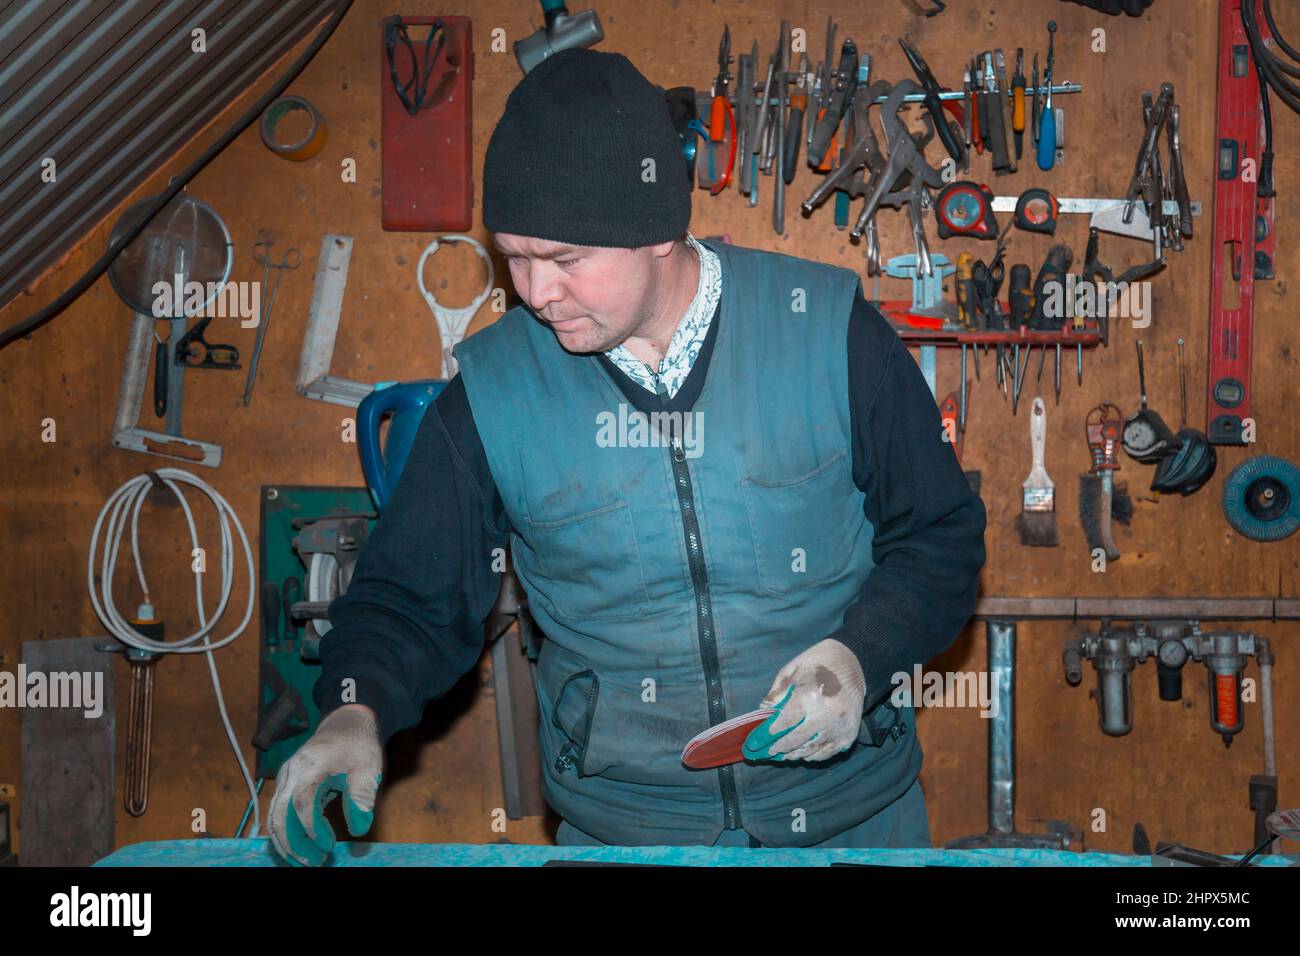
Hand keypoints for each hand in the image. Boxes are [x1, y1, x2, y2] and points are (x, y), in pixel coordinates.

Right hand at [267, 705, 383, 865]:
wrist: (344, 722)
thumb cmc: (358, 744)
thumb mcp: (368, 766)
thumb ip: (362, 795)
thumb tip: (359, 829)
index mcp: (310, 766)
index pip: (302, 803)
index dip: (312, 828)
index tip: (328, 846)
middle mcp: (291, 773)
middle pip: (278, 814)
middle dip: (292, 843)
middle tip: (313, 862)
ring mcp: (285, 779)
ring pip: (274, 816)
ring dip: (287, 842)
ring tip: (308, 860)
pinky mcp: (287, 785)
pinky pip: (278, 812)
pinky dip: (286, 832)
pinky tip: (302, 846)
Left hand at [743, 639, 865, 761]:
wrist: (853, 662)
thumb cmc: (817, 664)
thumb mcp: (792, 671)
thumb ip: (777, 693)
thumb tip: (763, 711)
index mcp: (809, 696)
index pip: (785, 722)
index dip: (771, 732)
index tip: (760, 739)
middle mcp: (826, 715)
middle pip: (796, 739)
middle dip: (779, 748)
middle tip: (768, 752)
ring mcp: (839, 727)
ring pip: (812, 750)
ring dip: (795, 754)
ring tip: (784, 755)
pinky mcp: (850, 734)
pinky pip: (828, 752)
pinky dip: (814, 756)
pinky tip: (804, 754)